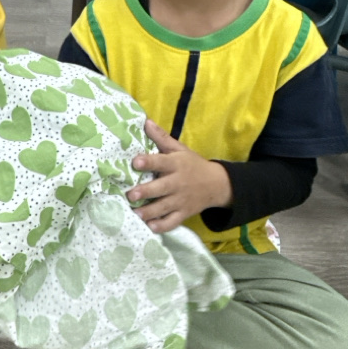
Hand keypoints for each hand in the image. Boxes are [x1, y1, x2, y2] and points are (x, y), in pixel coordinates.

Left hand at [126, 119, 231, 233]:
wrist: (217, 184)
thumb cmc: (192, 164)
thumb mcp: (180, 149)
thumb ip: (162, 138)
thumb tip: (145, 121)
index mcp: (176, 164)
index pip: (162, 162)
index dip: (149, 161)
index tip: (135, 161)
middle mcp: (178, 183)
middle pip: (161, 188)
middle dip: (146, 191)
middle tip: (130, 194)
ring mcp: (181, 200)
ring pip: (164, 208)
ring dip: (149, 212)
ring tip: (135, 214)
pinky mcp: (184, 213)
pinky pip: (172, 222)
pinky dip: (162, 226)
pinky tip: (150, 227)